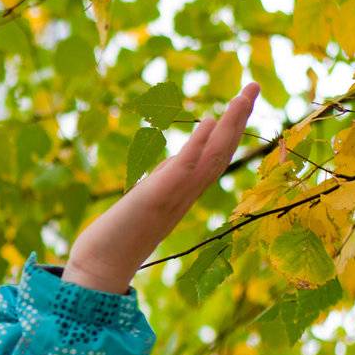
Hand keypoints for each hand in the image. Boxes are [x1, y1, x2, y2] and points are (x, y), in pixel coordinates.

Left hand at [64, 81, 261, 293]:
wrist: (100, 269)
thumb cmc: (117, 239)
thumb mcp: (145, 200)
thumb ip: (162, 181)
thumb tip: (174, 163)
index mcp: (184, 194)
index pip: (215, 157)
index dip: (231, 130)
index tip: (242, 102)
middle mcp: (186, 195)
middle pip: (222, 152)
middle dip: (239, 119)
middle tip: (254, 86)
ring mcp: (174, 197)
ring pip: (211, 157)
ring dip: (230, 125)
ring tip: (245, 94)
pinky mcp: (155, 199)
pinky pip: (182, 169)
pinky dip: (197, 145)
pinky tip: (209, 120)